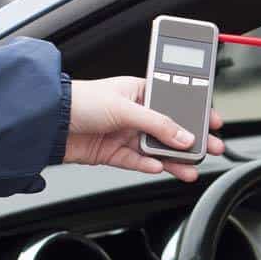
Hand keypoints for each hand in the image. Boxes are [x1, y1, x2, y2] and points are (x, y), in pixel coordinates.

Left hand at [64, 77, 224, 181]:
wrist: (46, 123)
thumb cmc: (79, 101)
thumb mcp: (125, 107)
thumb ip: (158, 124)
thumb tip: (184, 136)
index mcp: (139, 91)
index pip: (176, 101)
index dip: (196, 112)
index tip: (214, 122)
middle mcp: (133, 112)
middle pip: (170, 128)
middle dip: (192, 140)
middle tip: (212, 148)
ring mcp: (123, 133)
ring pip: (156, 149)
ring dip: (173, 159)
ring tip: (190, 168)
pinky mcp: (112, 153)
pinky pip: (137, 161)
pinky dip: (149, 166)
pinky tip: (159, 168)